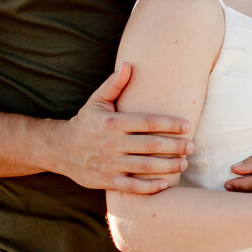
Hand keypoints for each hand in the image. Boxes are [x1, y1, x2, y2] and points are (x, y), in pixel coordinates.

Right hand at [51, 63, 191, 195]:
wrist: (60, 149)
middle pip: (150, 145)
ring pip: (145, 167)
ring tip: (183, 164)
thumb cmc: (85, 122)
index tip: (187, 126)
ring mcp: (109, 164)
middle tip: (192, 147)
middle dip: (175, 146)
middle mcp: (112, 144)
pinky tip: (165, 184)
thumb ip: (114, 84)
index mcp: (113, 123)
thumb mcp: (97, 101)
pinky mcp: (107, 181)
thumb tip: (129, 64)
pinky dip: (149, 187)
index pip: (147, 122)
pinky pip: (131, 186)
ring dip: (167, 166)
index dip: (169, 124)